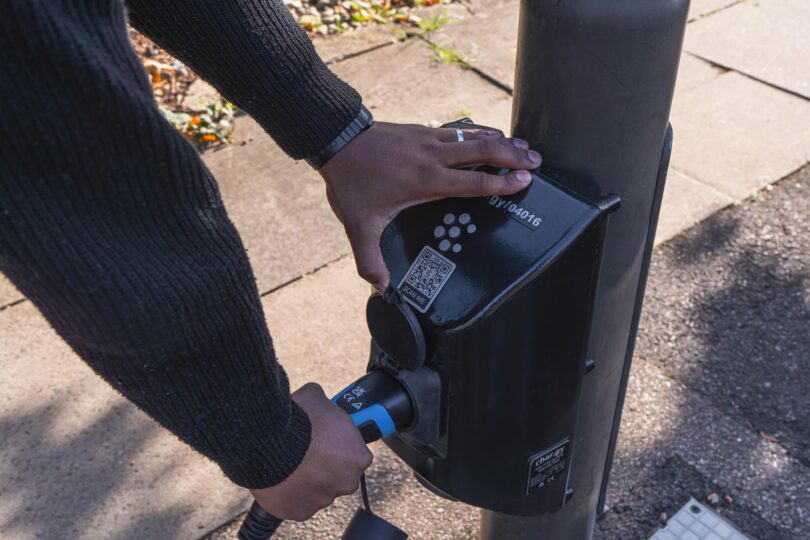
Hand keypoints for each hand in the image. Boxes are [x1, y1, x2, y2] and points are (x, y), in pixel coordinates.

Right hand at [251, 383, 371, 520]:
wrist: (267, 441)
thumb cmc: (298, 419)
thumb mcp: (316, 396)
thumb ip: (325, 404)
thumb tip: (319, 399)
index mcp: (358, 457)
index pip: (355, 454)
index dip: (340, 447)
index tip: (326, 441)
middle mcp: (346, 483)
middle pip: (339, 476)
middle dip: (326, 467)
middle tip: (308, 453)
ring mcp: (323, 500)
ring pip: (317, 491)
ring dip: (307, 481)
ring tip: (289, 463)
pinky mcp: (300, 512)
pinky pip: (297, 504)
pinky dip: (289, 495)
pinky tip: (280, 478)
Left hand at [320, 122, 540, 290]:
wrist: (337, 139)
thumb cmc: (351, 183)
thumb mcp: (359, 226)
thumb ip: (370, 259)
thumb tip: (381, 288)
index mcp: (426, 180)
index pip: (474, 182)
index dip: (502, 181)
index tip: (524, 181)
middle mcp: (434, 156)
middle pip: (483, 151)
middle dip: (512, 155)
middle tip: (536, 161)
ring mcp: (429, 139)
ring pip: (474, 136)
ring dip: (500, 141)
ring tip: (523, 146)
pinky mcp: (422, 130)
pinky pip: (459, 130)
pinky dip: (479, 132)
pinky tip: (487, 134)